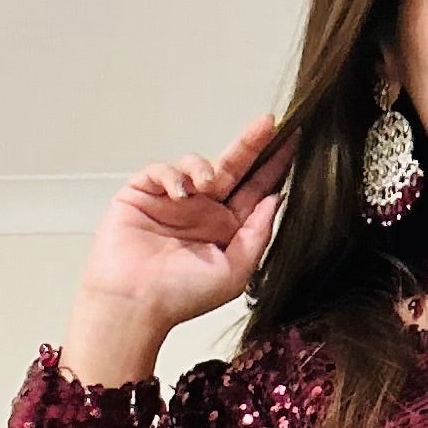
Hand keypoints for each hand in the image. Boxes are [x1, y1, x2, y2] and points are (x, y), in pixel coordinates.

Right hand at [60, 115, 291, 385]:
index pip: (254, 190)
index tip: (294, 143)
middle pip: (231, 167)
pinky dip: (172, 175)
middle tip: (269, 124)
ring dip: (204, 166)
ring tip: (206, 184)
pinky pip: (161, 170)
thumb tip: (277, 199)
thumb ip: (258, 234)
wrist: (133, 303)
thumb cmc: (181, 297)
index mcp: (225, 229)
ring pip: (195, 163)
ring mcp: (172, 200)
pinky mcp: (143, 193)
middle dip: (250, 144)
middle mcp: (201, 211)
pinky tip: (178, 193)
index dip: (273, 167)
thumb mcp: (235, 271)